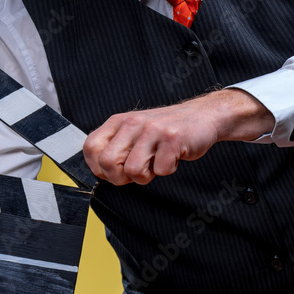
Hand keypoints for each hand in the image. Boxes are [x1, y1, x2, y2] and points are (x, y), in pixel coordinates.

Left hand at [83, 88, 273, 185]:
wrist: (202, 116)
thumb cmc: (166, 130)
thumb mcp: (135, 133)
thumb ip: (116, 148)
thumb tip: (101, 172)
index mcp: (119, 122)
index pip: (91, 148)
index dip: (99, 168)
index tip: (115, 171)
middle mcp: (132, 123)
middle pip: (107, 163)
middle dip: (120, 177)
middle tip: (137, 172)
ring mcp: (152, 130)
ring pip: (132, 170)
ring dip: (146, 176)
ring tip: (156, 163)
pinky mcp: (172, 138)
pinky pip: (161, 170)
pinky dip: (168, 170)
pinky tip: (172, 157)